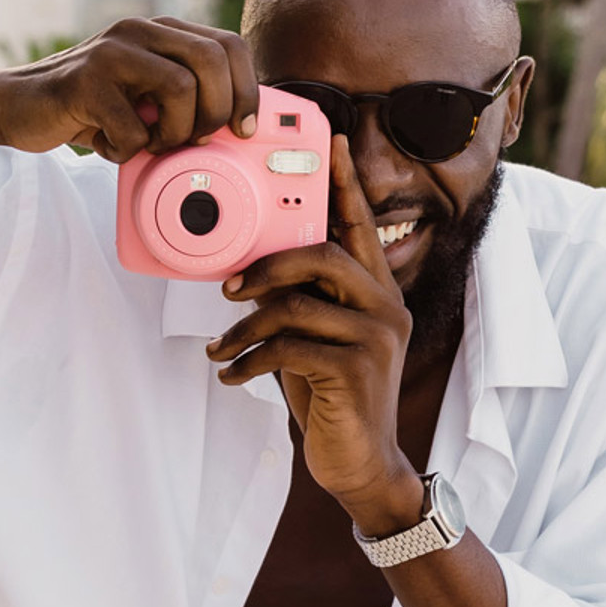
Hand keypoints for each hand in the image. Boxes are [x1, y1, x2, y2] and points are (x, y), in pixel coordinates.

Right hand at [0, 17, 261, 161]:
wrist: (14, 107)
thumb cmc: (88, 108)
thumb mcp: (143, 96)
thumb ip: (184, 96)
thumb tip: (240, 128)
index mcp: (160, 31)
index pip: (229, 45)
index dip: (247, 90)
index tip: (244, 129)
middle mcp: (138, 30)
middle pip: (212, 60)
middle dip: (217, 112)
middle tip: (196, 141)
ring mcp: (111, 52)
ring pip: (182, 88)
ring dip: (174, 133)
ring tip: (148, 144)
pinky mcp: (85, 81)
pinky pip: (134, 127)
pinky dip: (126, 150)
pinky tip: (107, 145)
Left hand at [204, 135, 423, 520]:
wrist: (360, 465)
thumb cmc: (331, 398)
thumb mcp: (314, 341)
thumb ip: (298, 303)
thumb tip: (247, 275)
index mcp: (377, 292)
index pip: (360, 227)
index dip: (345, 183)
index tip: (332, 141)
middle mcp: (385, 306)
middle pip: (322, 255)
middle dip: (266, 266)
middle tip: (229, 288)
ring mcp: (376, 338)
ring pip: (298, 303)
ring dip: (245, 326)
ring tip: (220, 348)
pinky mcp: (357, 371)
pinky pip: (288, 346)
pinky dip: (250, 360)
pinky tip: (233, 375)